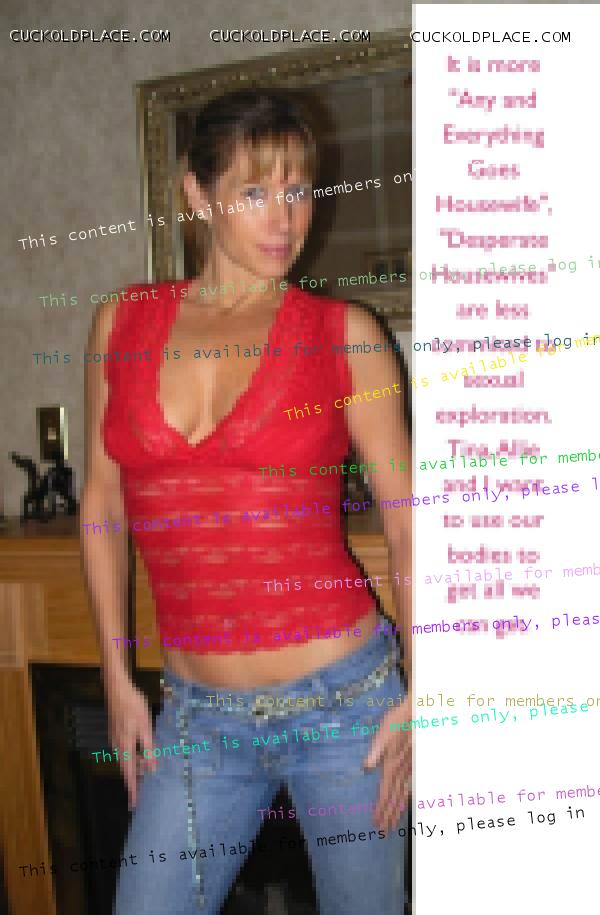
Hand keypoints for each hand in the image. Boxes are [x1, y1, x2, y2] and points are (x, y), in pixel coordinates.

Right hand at [105, 673, 155, 809]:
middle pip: (126, 769)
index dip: (133, 790)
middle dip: (134, 781)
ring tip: (145, 773)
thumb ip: (148, 747)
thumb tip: (152, 768)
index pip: (129, 774)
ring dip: (134, 768)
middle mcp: (117, 746)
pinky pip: (123, 751)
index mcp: (125, 747)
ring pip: (125, 759)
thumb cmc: (133, 705)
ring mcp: (114, 738)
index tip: (134, 806)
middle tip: (142, 792)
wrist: (116, 688)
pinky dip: (131, 757)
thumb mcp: (145, 726)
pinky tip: (139, 754)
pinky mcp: (115, 731)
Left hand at [363, 692, 411, 831]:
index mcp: (392, 765)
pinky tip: (405, 803)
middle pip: (394, 798)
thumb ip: (375, 752)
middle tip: (383, 832)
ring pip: (403, 795)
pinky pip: (410, 787)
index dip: (381, 808)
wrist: (418, 714)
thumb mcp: (383, 734)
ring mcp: (410, 769)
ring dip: (397, 809)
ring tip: (392, 824)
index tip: (376, 823)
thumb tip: (366, 769)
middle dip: (388, 815)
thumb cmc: (398, 721)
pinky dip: (406, 798)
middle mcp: (402, 771)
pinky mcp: (414, 764)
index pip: (385, 792)